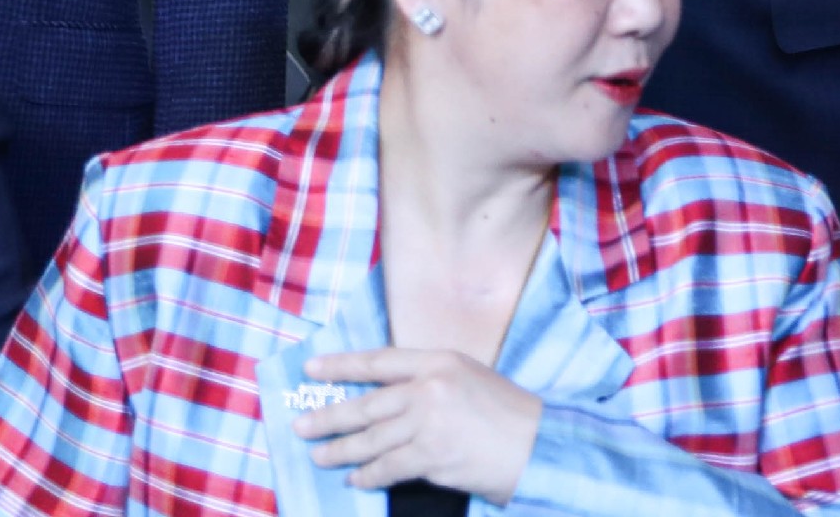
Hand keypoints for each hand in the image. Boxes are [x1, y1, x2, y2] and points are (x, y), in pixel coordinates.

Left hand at [297, 347, 541, 500]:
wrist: (538, 445)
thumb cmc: (506, 412)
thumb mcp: (466, 377)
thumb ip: (427, 380)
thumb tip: (385, 397)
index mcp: (437, 360)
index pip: (377, 361)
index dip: (341, 366)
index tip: (312, 370)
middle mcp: (428, 387)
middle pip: (365, 403)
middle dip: (329, 417)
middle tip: (301, 425)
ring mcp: (428, 423)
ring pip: (371, 438)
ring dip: (341, 450)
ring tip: (319, 455)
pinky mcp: (432, 457)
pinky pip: (388, 467)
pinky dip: (368, 474)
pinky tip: (355, 478)